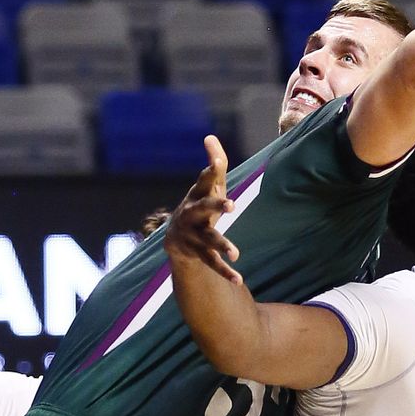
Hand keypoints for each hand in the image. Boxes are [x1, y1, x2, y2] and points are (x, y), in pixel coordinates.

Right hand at [163, 136, 240, 284]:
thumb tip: (210, 136)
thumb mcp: (207, 187)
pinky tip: (239, 279)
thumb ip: (214, 164)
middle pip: (203, 208)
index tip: (217, 163)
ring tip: (236, 253)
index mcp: (197, 195)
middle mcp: (192, 214)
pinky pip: (212, 263)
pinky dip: (225, 271)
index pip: (204, 181)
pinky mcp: (197, 253)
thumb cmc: (199, 206)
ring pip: (208, 239)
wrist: (175, 239)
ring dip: (222, 244)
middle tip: (230, 205)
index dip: (211, 171)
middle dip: (215, 205)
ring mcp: (193, 234)